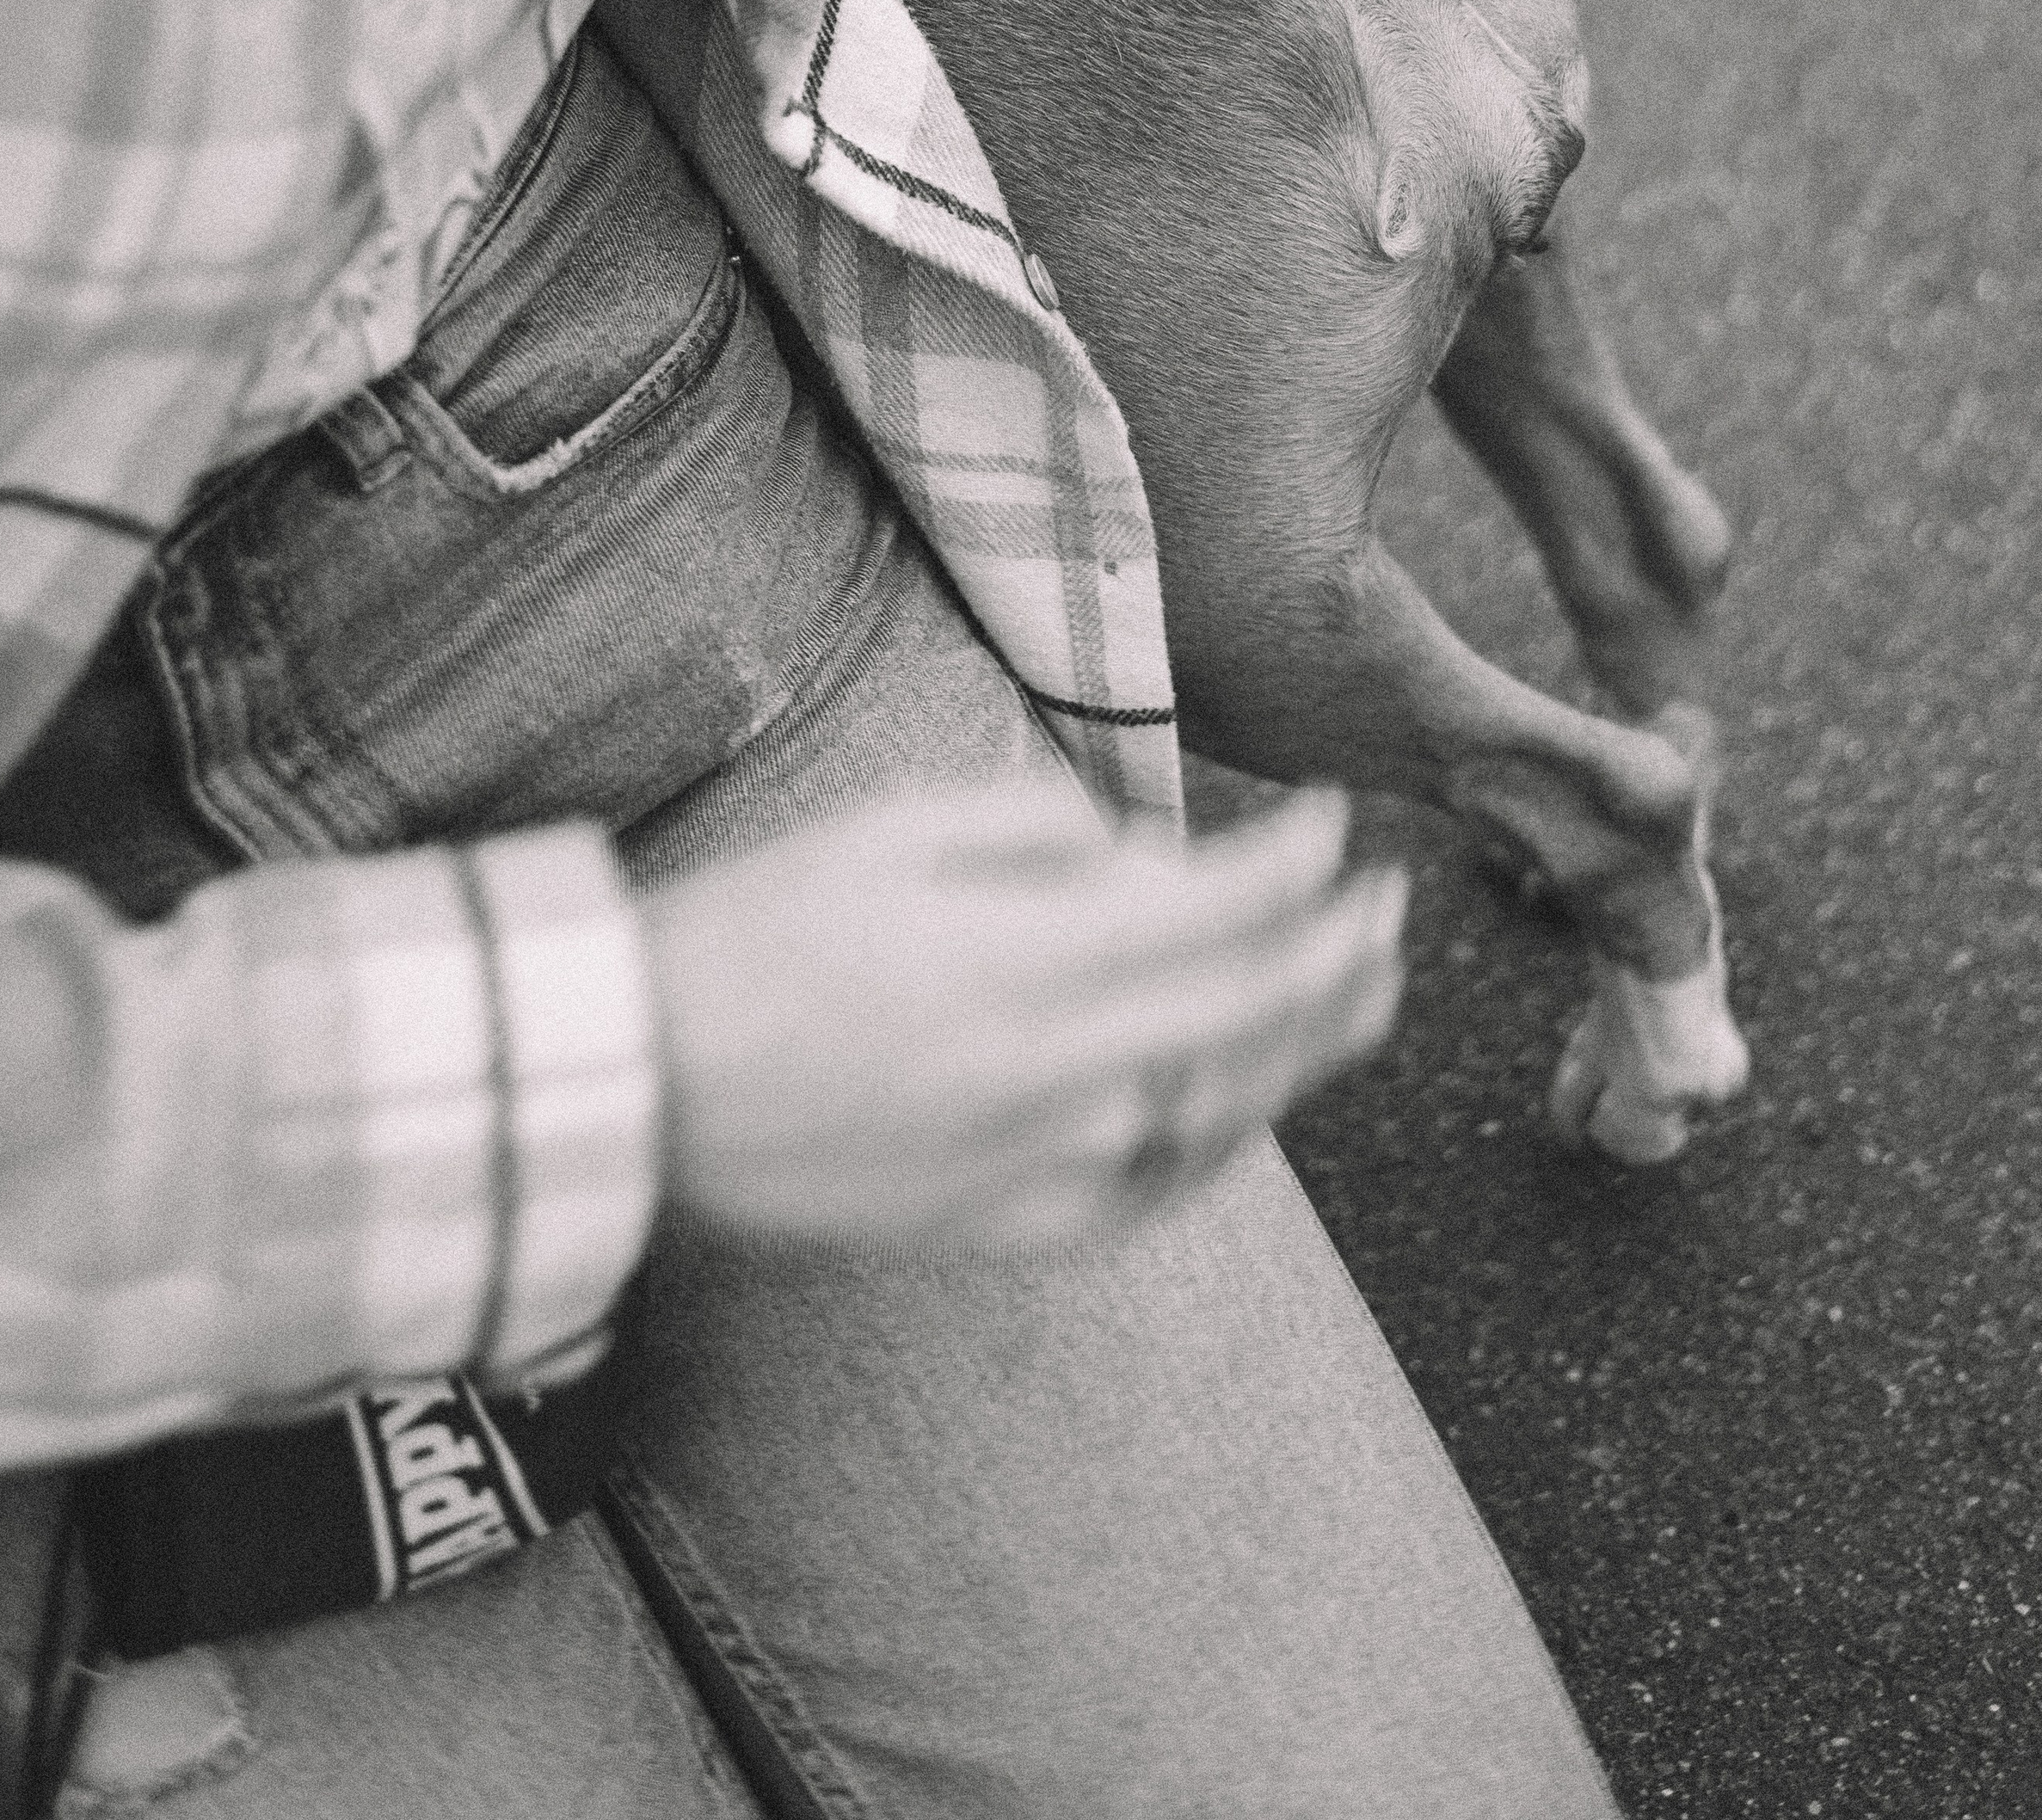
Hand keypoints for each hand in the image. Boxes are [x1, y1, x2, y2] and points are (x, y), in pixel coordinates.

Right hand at [638, 781, 1406, 1248]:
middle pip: (1255, 1011)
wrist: (650, 1080)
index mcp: (1021, 958)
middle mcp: (1053, 1071)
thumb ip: (1043, 832)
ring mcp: (1041, 1163)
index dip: (1300, 859)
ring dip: (1317, 1043)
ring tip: (1372, 991)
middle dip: (1345, 948)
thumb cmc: (763, 930)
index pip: (1223, 908)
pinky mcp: (1013, 1224)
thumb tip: (1154, 860)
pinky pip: (1162, 1184)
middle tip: (1391, 900)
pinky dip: (1230, 1130)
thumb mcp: (895, 828)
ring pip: (1229, 1104)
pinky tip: (1262, 1091)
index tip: (1332, 817)